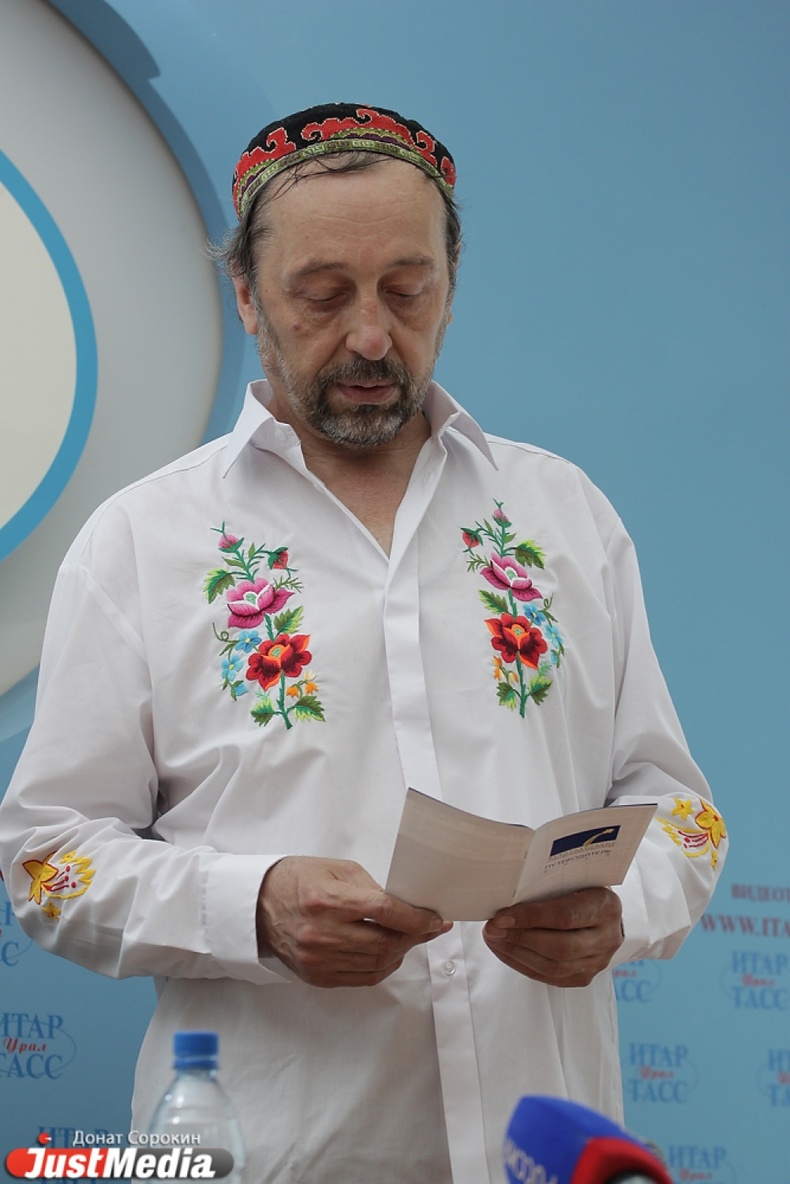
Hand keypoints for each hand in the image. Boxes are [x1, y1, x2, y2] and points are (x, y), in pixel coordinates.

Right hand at [257, 856, 451, 987]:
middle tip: (429, 927)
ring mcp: (318, 959)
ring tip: (411, 937)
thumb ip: (371, 887)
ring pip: (378, 964)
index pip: (385, 912)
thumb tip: (406, 907)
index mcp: (327, 900)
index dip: (416, 918)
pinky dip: (383, 966)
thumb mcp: (336, 869)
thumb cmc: (299, 879)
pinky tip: (390, 952)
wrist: (258, 904)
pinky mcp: (317, 976)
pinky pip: (363, 978)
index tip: (435, 919)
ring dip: (402, 952)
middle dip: (415, 936)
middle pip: (385, 943)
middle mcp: (322, 933)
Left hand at [482, 887, 622, 986]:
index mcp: (606, 906)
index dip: (531, 918)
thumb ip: (548, 887)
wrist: (605, 913)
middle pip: (560, 947)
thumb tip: (506, 895)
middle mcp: (607, 937)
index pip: (566, 916)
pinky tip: (505, 951)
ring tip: (494, 939)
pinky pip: (549, 977)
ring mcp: (598, 961)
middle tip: (492, 929)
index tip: (501, 916)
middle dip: (520, 938)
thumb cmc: (582, 888)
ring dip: (516, 953)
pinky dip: (522, 964)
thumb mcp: (573, 878)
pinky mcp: (584, 977)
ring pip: (553, 967)